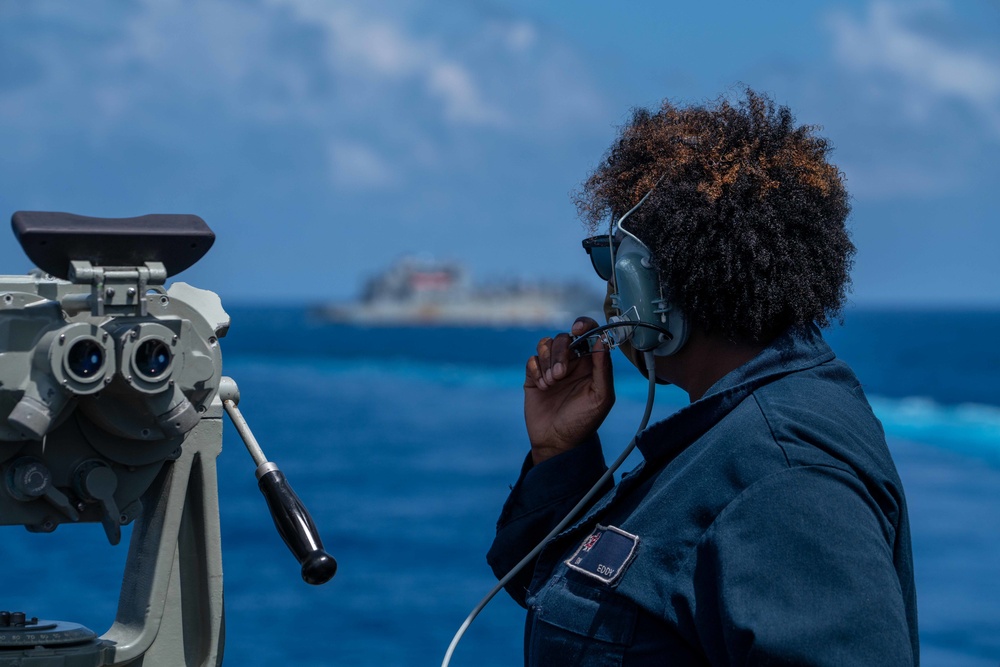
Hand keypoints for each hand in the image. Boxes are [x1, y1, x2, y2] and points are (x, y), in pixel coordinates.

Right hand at [524, 316, 614, 464]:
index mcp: (591, 363)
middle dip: (560, 353)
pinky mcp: (534, 375)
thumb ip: (604, 369)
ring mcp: (551, 367)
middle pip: (563, 337)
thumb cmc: (583, 422)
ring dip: (547, 362)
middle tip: (560, 375)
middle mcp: (572, 362)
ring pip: (545, 345)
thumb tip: (602, 341)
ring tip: (551, 384)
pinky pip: (531, 359)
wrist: (557, 442)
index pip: (589, 333)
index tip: (577, 329)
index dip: (584, 325)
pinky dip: (535, 370)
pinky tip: (542, 387)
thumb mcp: (601, 398)